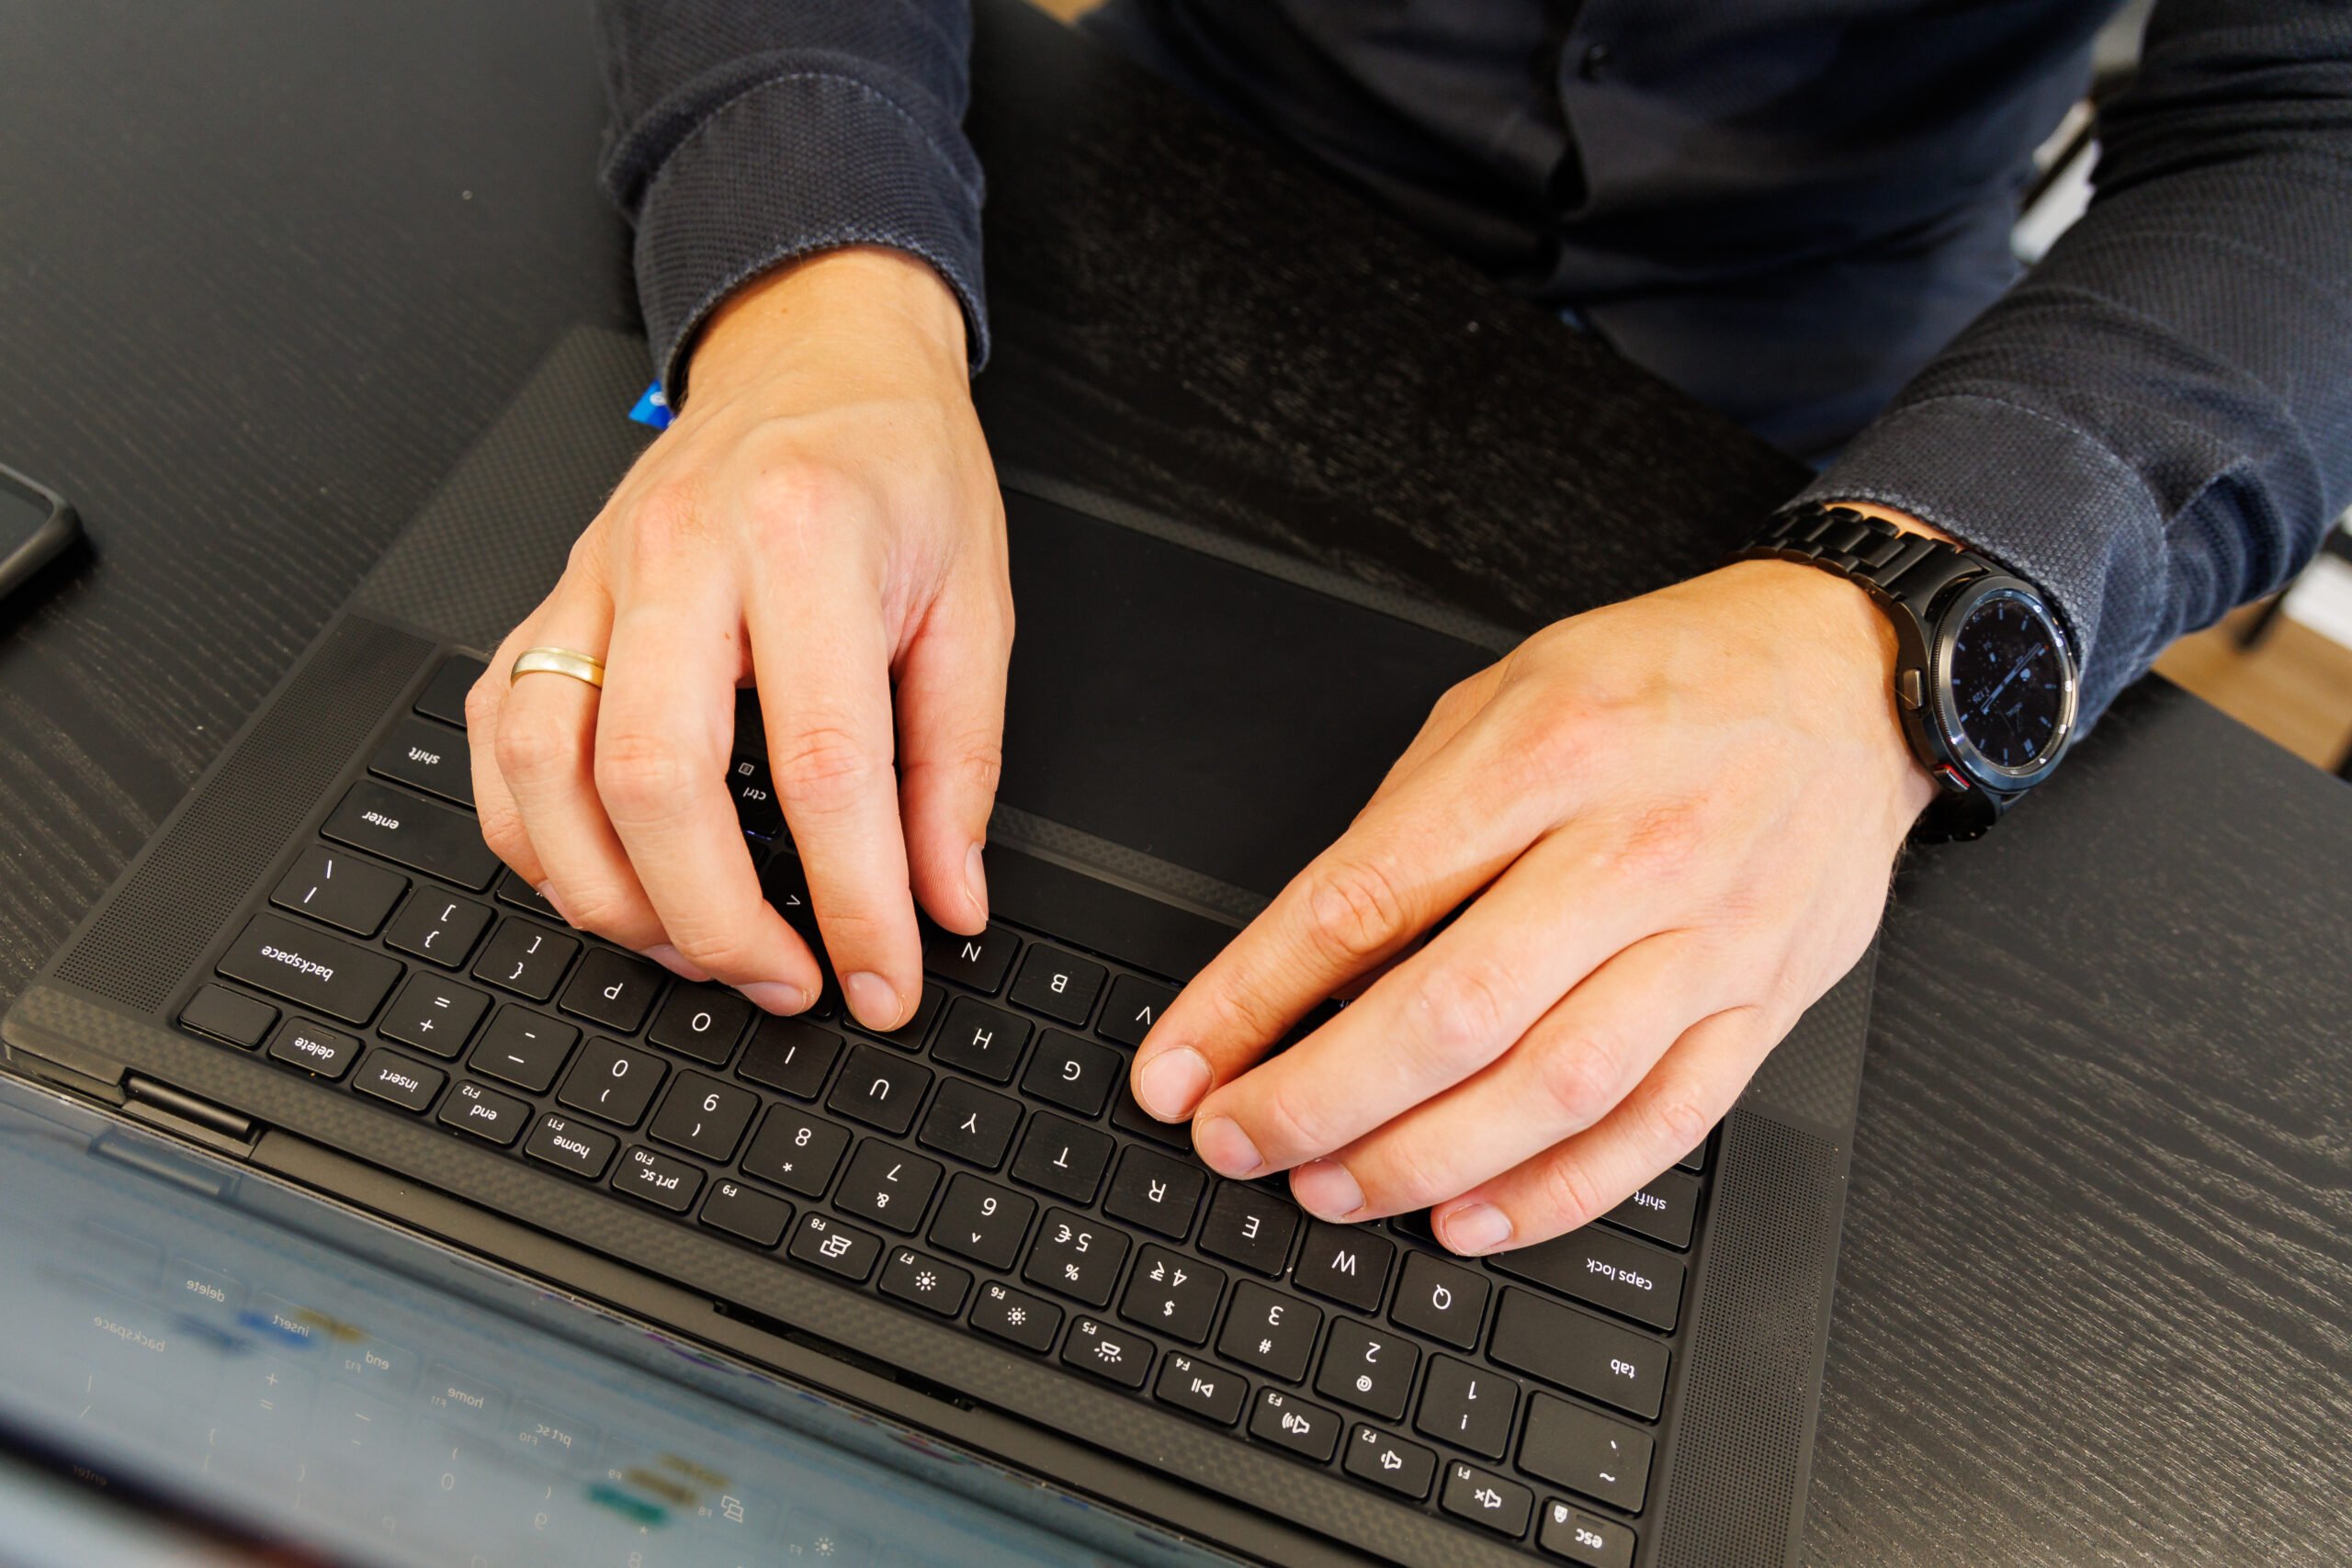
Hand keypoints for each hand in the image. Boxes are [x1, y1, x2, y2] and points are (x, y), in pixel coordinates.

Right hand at [466, 247, 1009, 1027]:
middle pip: (654, 779)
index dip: (855, 901)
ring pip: (542, 769)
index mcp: (807, 538)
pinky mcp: (551, 597)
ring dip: (612, 895)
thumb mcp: (975, 601)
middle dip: (716, 921)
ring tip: (699, 948)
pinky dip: (534, 836)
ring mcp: (595, 574)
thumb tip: (946, 901)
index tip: (884, 982)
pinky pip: (494, 736)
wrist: (814, 351)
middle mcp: (681, 553)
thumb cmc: (897, 463)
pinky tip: (605, 878)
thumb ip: (959, 764)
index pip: (823, 764)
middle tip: (787, 983)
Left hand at [1127, 537, 1938, 1253]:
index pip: (1366, 899)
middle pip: (1452, 1013)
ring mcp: (1709, 941)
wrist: (1851, 675)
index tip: (1180, 1066)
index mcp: (1546, 755)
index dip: (1253, 998)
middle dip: (1319, 1099)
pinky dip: (1559, 1193)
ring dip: (1422, 1161)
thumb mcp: (1506, 697)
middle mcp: (1632, 853)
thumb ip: (1410, 824)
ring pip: (1552, 1090)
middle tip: (1237, 1144)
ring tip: (1330, 1190)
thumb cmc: (1664, 681)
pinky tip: (1474, 1219)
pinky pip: (1658, 1130)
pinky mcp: (1762, 1008)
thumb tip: (1307, 967)